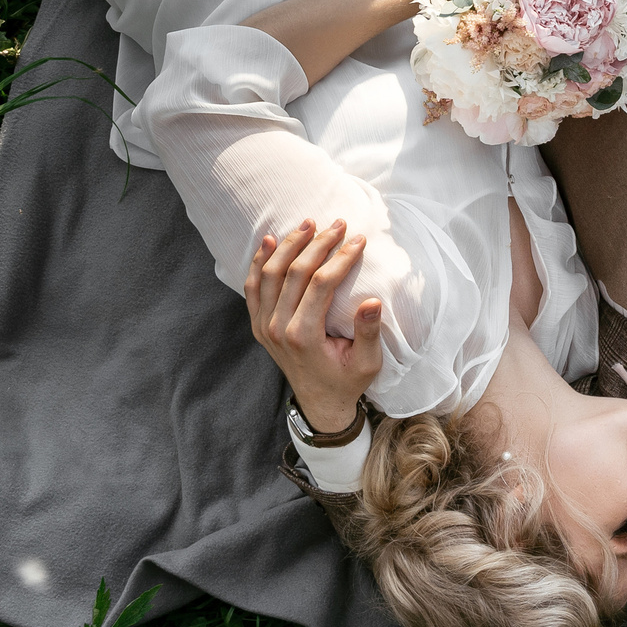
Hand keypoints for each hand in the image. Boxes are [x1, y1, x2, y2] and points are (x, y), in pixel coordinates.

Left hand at [243, 219, 383, 433]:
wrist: (319, 403)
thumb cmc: (347, 381)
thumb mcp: (367, 363)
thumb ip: (368, 332)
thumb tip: (373, 301)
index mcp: (304, 336)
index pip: (321, 284)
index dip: (341, 257)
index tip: (358, 239)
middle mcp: (278, 329)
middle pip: (294, 273)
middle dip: (318, 243)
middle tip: (338, 223)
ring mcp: (264, 327)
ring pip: (270, 274)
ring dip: (289, 245)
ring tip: (308, 224)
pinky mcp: (259, 325)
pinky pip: (253, 287)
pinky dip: (259, 262)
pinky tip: (270, 241)